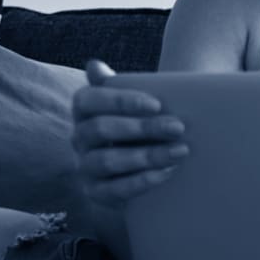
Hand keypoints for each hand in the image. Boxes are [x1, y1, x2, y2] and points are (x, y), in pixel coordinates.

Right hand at [71, 59, 188, 206]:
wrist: (147, 164)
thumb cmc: (144, 125)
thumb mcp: (138, 105)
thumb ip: (122, 85)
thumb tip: (94, 66)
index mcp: (85, 110)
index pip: (90, 99)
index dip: (121, 101)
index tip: (157, 104)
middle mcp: (79, 137)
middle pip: (101, 129)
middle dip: (142, 128)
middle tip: (178, 127)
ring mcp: (85, 166)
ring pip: (107, 160)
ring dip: (146, 156)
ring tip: (180, 151)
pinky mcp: (96, 192)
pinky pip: (114, 190)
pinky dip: (142, 181)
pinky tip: (167, 172)